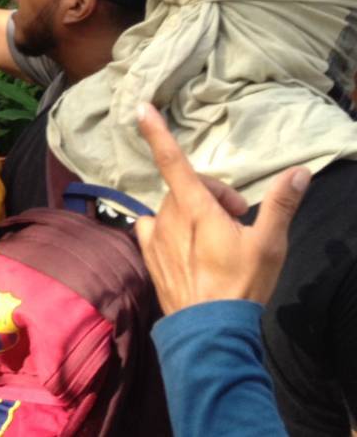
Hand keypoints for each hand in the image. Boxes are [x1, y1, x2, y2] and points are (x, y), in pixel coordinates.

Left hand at [134, 102, 310, 313]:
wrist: (208, 330)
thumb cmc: (240, 284)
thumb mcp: (269, 244)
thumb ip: (280, 205)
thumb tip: (298, 173)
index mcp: (194, 208)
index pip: (173, 161)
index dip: (156, 133)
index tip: (140, 108)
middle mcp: (166, 217)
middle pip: (188, 188)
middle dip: (214, 196)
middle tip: (238, 221)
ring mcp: (153, 237)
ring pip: (173, 208)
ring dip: (194, 213)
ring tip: (217, 239)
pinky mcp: (148, 255)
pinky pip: (155, 227)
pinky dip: (172, 228)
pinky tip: (190, 247)